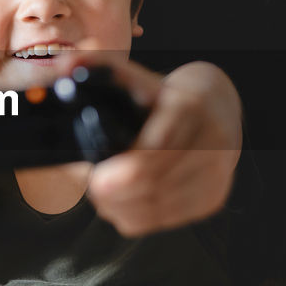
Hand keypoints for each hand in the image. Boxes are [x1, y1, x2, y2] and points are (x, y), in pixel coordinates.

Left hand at [60, 56, 242, 236]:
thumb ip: (100, 69)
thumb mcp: (139, 78)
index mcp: (189, 110)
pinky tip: (127, 201)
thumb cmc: (168, 97)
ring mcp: (216, 174)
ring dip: (122, 206)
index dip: (118, 170)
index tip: (94, 176)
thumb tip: (65, 64)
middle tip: (92, 184)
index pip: (151, 151)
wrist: (219, 108)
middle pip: (151, 184)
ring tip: (106, 191)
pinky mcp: (214, 197)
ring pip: (156, 208)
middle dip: (113, 191)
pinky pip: (166, 220)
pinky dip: (139, 215)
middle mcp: (210, 143)